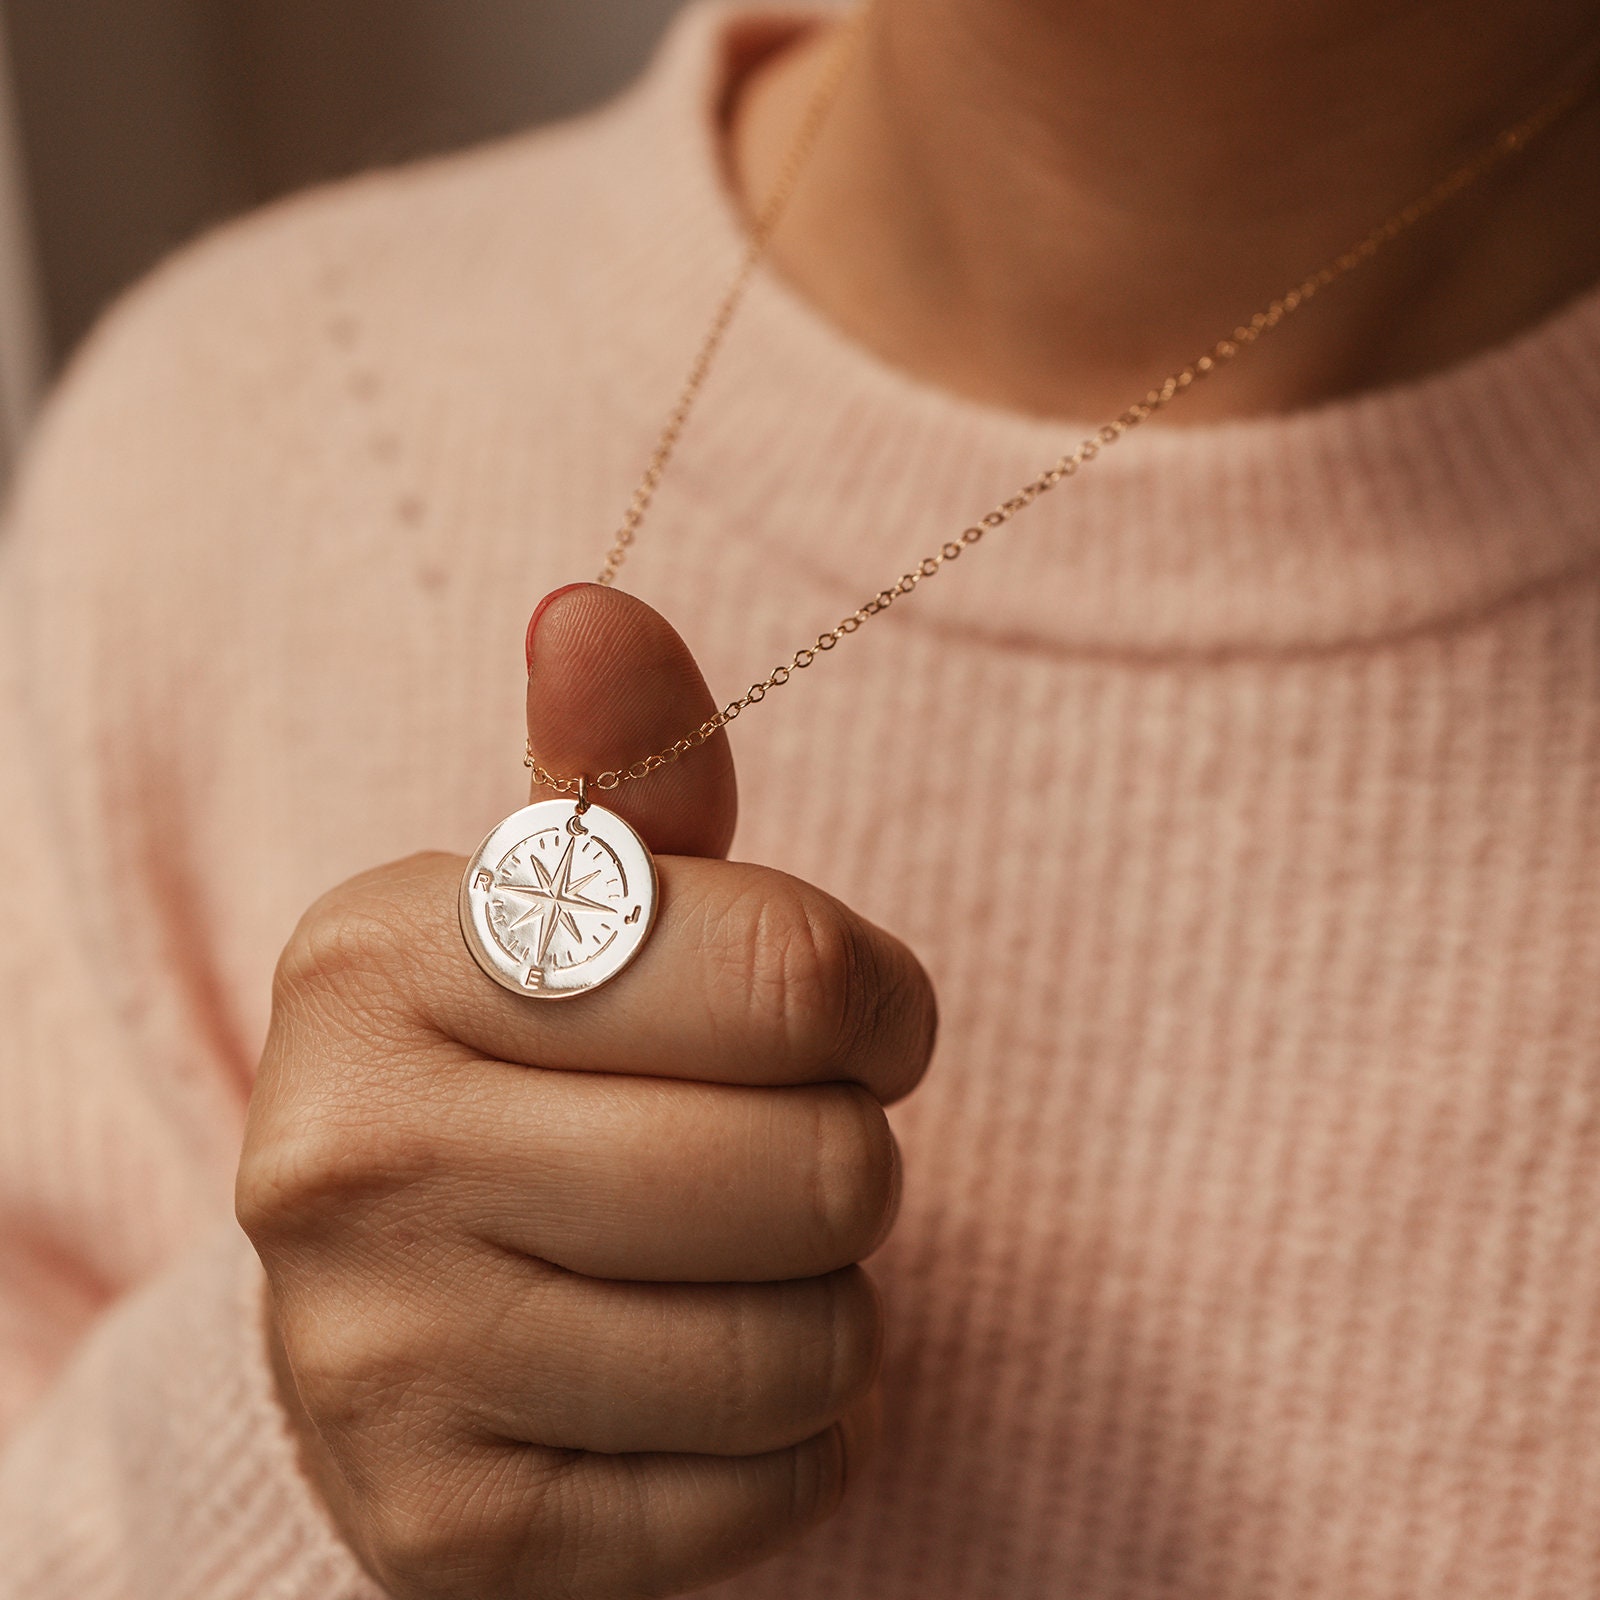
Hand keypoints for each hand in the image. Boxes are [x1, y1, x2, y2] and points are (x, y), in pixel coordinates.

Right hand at [237, 585, 936, 1599]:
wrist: (403, 1302)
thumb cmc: (539, 1064)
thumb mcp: (567, 909)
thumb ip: (614, 767)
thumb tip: (592, 607)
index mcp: (381, 958)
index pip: (788, 973)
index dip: (876, 1001)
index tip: (851, 1020)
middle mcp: (344, 1160)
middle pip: (819, 1172)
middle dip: (845, 1158)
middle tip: (773, 1151)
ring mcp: (378, 1368)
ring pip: (808, 1346)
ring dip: (823, 1303)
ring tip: (725, 1264)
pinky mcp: (449, 1535)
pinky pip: (775, 1489)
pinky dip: (787, 1436)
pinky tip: (692, 1375)